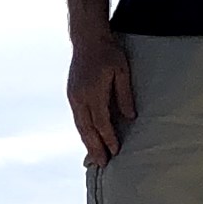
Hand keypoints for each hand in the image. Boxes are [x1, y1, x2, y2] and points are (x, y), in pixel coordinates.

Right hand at [68, 35, 137, 163]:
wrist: (87, 39)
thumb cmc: (108, 52)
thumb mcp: (121, 71)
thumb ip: (124, 95)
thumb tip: (130, 117)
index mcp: (93, 92)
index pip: (101, 122)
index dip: (108, 138)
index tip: (115, 151)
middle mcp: (80, 97)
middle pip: (87, 129)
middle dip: (94, 147)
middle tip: (102, 164)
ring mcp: (73, 96)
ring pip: (80, 125)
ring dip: (87, 142)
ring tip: (94, 157)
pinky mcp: (72, 94)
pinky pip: (77, 118)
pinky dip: (83, 131)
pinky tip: (88, 138)